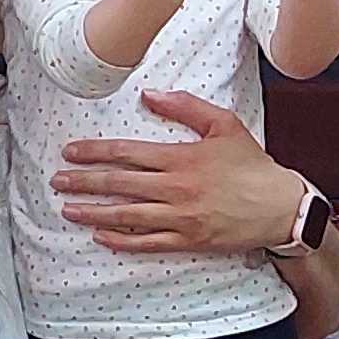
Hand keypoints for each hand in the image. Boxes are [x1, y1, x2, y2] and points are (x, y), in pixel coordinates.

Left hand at [54, 90, 301, 257]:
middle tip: (58, 181)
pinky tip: (101, 237)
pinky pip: (148, 243)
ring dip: (94, 213)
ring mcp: (181, 218)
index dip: (95, 152)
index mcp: (182, 158)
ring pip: (128, 216)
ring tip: (68, 210)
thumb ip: (185, 107)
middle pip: (120, 185)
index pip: (128, 153)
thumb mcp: (224, 124)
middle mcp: (177, 189)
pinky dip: (122, 241)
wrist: (280, 206)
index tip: (71, 152)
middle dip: (84, 182)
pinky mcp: (189, 241)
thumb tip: (149, 95)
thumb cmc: (252, 164)